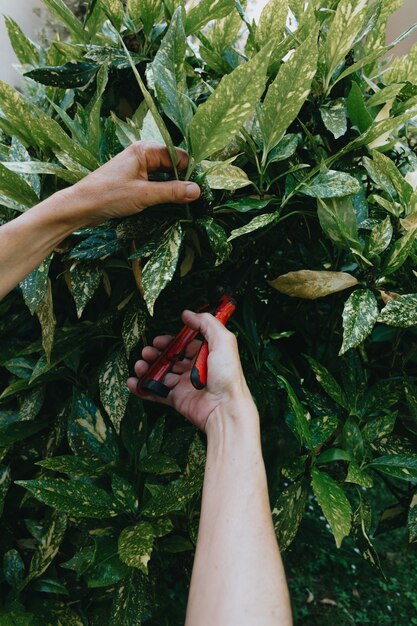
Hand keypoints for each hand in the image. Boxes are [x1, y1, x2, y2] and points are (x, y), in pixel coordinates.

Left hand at [66, 141, 200, 225]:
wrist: (80, 206)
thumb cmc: (108, 196)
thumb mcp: (144, 195)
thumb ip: (172, 192)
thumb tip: (197, 190)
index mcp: (145, 150)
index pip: (178, 155)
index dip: (190, 171)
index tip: (200, 189)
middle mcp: (141, 154)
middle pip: (172, 164)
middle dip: (183, 180)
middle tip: (195, 198)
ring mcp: (136, 167)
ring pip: (164, 175)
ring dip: (173, 187)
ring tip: (184, 203)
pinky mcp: (132, 179)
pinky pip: (154, 182)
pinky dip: (162, 191)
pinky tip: (168, 203)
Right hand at [127, 310, 254, 431]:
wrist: (225, 407)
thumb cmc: (227, 375)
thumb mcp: (223, 341)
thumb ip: (206, 323)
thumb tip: (188, 314)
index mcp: (205, 355)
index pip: (184, 345)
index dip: (170, 341)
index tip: (159, 340)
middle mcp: (194, 369)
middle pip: (170, 358)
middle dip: (156, 353)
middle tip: (147, 352)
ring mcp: (184, 385)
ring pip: (161, 374)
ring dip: (147, 368)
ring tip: (140, 365)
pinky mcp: (177, 399)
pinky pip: (156, 392)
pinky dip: (143, 388)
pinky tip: (134, 382)